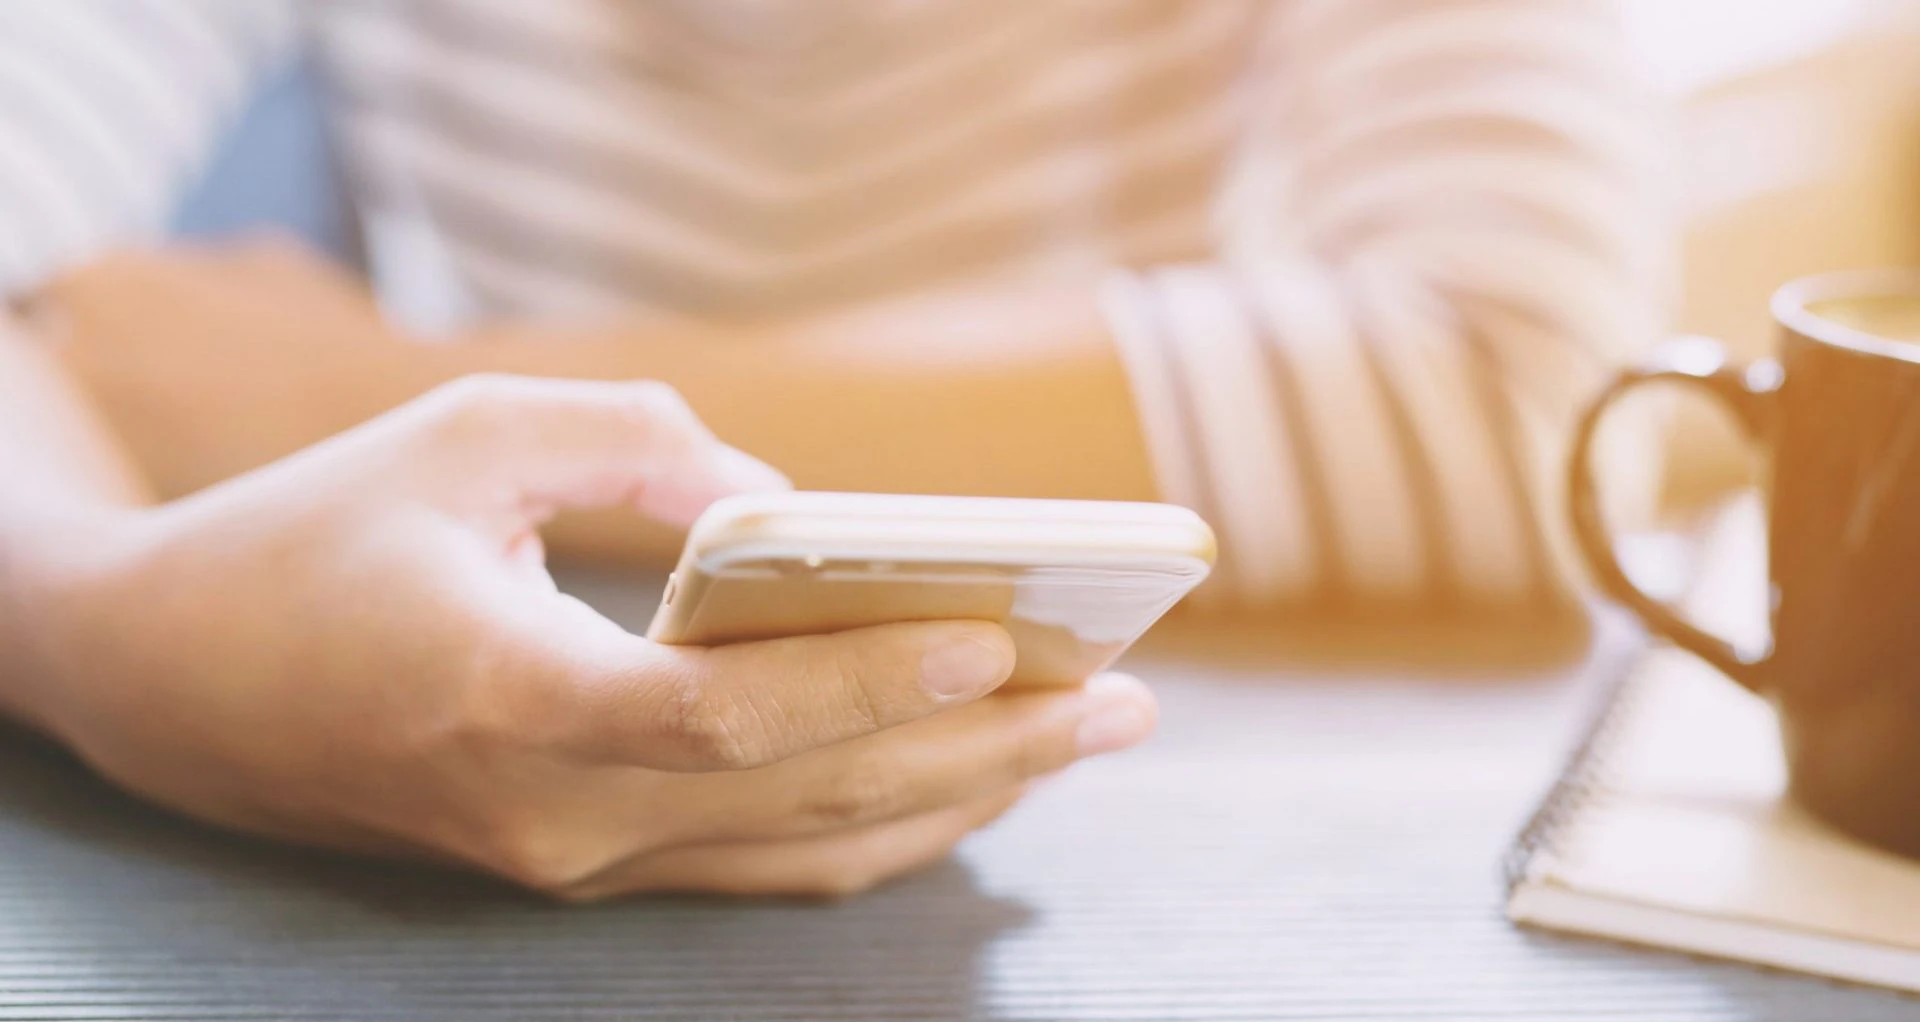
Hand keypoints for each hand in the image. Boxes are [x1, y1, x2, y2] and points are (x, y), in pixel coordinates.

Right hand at [16, 375, 1156, 898]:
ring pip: (800, 848)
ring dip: (955, 797)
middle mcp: (551, 812)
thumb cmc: (314, 538)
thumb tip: (787, 508)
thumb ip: (633, 446)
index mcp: (504, 696)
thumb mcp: (462, 437)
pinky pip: (758, 862)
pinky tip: (963, 782)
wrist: (178, 685)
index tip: (1004, 645)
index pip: (718, 718)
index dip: (867, 688)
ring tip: (1083, 735)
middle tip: (1125, 698)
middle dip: (983, 752)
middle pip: (804, 799)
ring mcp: (570, 860)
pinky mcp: (582, 864)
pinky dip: (873, 825)